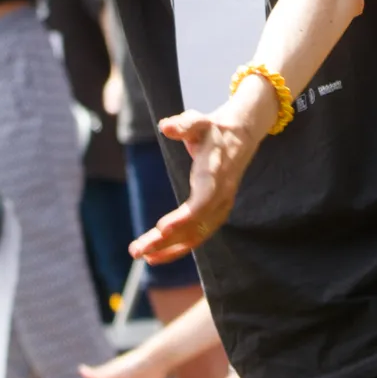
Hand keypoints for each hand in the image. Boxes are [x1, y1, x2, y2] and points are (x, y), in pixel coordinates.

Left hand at [135, 78, 269, 262]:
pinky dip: (178, 248)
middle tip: (136, 250)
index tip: (160, 229)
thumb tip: (165, 127)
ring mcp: (220, 207)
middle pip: (194, 226)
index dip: (182, 218)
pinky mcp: (216, 214)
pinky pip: (198, 236)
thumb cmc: (212, 129)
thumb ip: (183, 124)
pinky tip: (156, 255)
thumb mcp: (198, 121)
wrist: (240, 136)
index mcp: (216, 175)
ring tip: (142, 256)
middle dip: (166, 241)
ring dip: (169, 249)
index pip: (200, 203)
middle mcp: (220, 196)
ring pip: (196, 236)